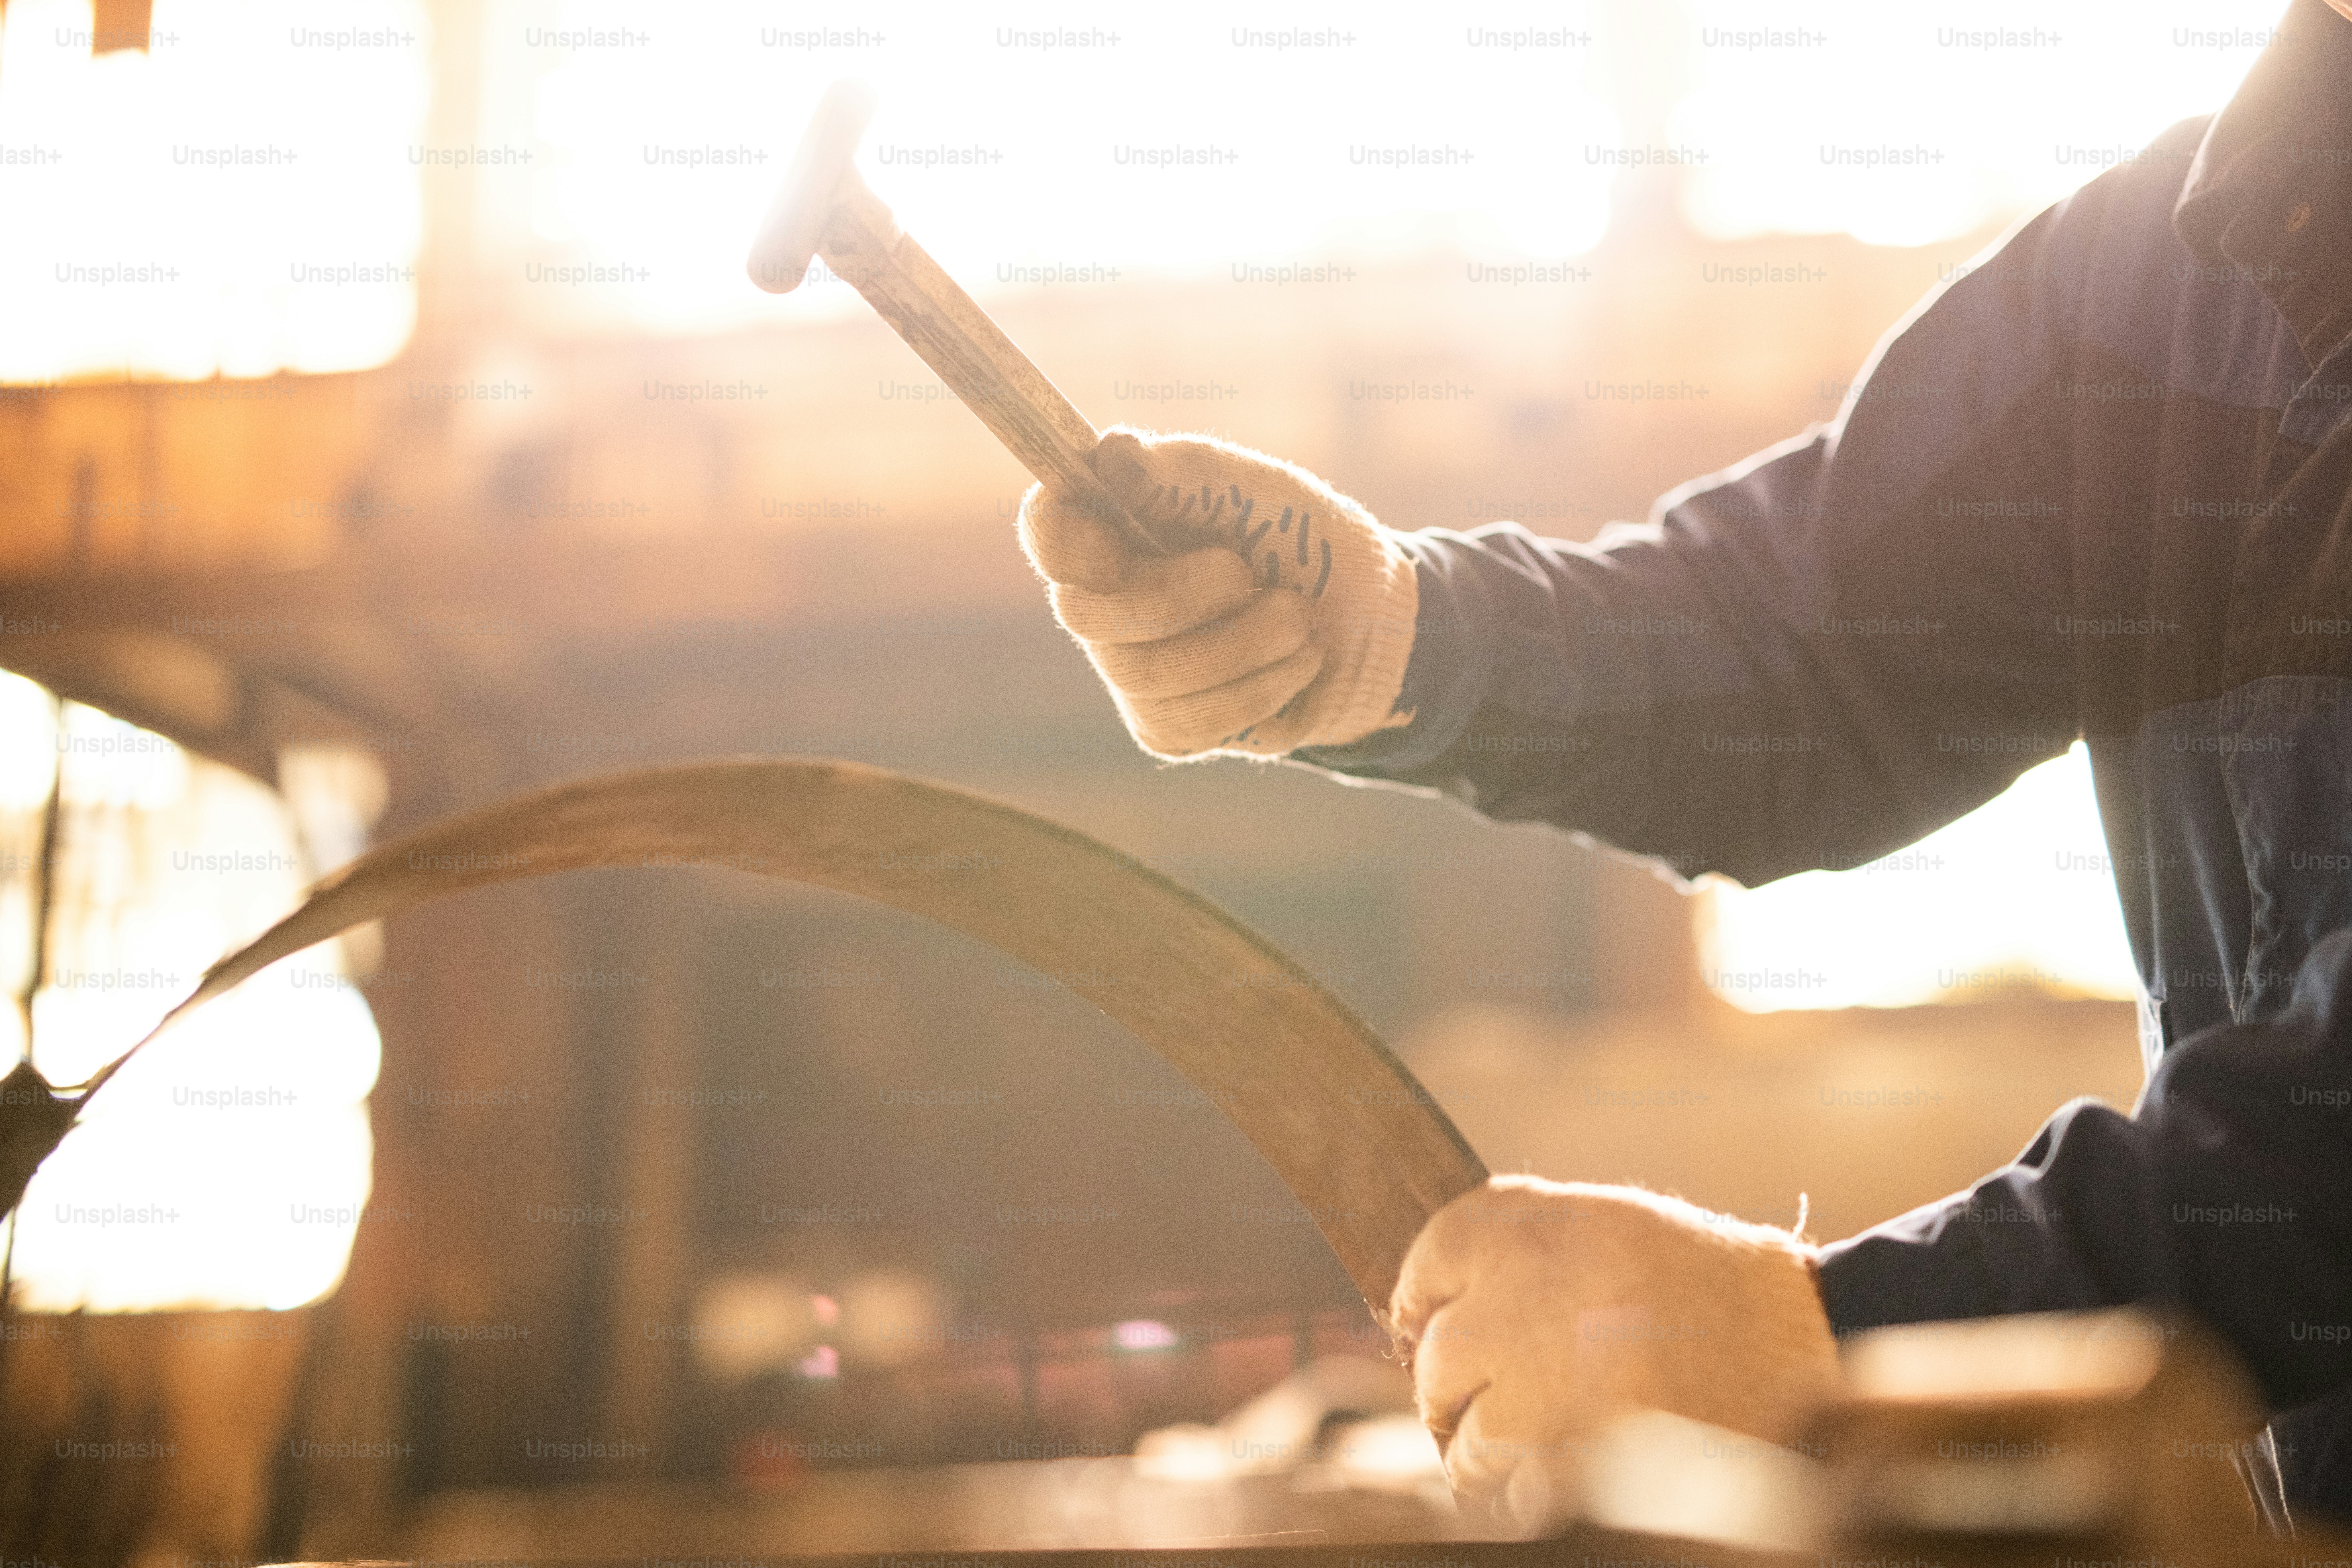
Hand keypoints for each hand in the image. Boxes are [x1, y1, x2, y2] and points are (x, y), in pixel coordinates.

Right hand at [1017, 427, 1418, 758]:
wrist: (1370, 624)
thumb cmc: (1305, 541)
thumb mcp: (1260, 491)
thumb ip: (1187, 472)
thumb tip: (1112, 453)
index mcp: (1113, 526)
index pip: (1046, 531)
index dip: (1065, 545)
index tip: (1115, 553)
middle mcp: (1102, 601)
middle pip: (1087, 614)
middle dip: (1181, 597)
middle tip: (1248, 574)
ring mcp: (1126, 670)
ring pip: (1146, 674)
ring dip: (1242, 643)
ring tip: (1299, 619)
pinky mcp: (1164, 726)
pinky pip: (1190, 721)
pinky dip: (1259, 687)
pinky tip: (1296, 663)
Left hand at [1390, 1175, 1843, 1528]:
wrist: (1809, 1337)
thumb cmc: (1708, 1282)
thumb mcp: (1609, 1227)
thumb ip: (1521, 1253)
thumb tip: (1435, 1304)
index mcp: (1534, 1231)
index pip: (1430, 1255)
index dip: (1426, 1294)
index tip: (1432, 1320)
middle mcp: (1523, 1302)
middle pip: (1439, 1358)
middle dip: (1455, 1387)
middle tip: (1488, 1397)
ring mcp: (1543, 1390)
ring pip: (1464, 1441)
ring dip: (1486, 1451)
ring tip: (1541, 1440)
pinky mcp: (1574, 1461)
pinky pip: (1513, 1495)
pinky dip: (1528, 1495)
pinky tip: (1571, 1470)